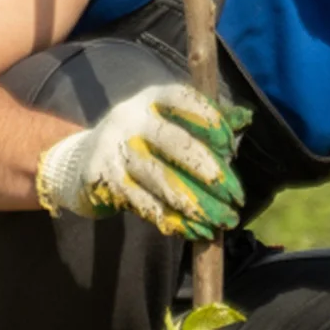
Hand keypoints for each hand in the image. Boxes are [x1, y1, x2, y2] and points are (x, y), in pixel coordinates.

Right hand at [34, 82, 251, 241]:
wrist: (83, 160)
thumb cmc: (145, 139)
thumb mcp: (171, 121)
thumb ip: (206, 120)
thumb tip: (246, 118)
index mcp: (153, 98)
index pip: (182, 99)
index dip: (208, 118)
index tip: (230, 143)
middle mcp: (131, 118)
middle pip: (174, 142)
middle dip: (210, 171)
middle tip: (237, 196)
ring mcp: (115, 149)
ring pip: (160, 177)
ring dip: (196, 204)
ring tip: (223, 221)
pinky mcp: (105, 181)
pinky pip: (144, 203)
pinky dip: (173, 219)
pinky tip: (197, 231)